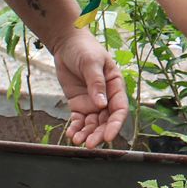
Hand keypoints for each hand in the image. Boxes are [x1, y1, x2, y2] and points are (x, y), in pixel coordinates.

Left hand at [51, 28, 127, 147]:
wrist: (67, 44)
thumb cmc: (84, 49)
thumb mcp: (91, 63)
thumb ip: (96, 83)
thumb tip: (101, 105)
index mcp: (115, 86)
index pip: (119, 109)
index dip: (115, 124)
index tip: (108, 137)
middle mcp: (106, 97)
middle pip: (106, 120)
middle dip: (99, 134)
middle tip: (89, 144)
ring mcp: (92, 102)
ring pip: (93, 123)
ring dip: (86, 133)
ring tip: (77, 140)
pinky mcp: (78, 104)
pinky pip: (79, 120)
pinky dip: (76, 128)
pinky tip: (71, 133)